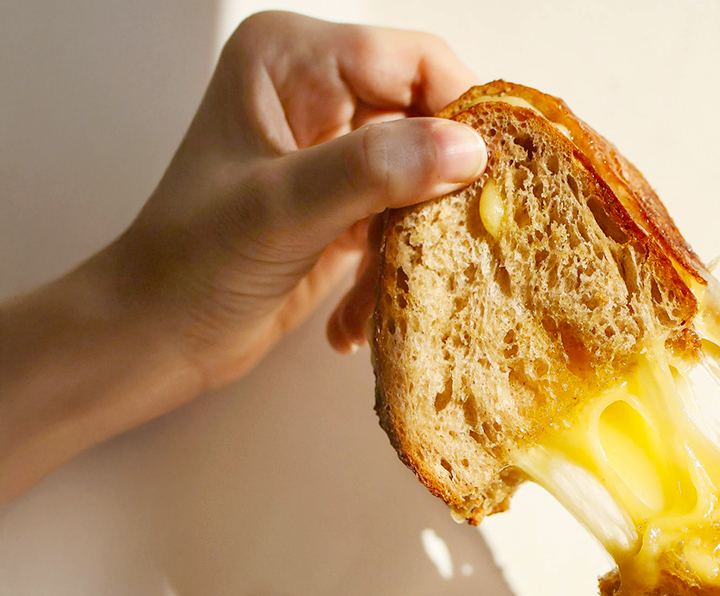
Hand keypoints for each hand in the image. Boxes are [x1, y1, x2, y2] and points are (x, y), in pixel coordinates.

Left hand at [122, 10, 484, 385]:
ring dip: (414, 243)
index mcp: (291, 59)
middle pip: (430, 118)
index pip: (414, 61)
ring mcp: (335, 148)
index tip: (487, 182)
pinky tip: (354, 318)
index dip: (461, 114)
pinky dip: (392, 270)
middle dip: (441, 190)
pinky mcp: (348, 200)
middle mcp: (318, 91)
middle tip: (454, 246)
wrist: (157, 337)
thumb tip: (469, 148)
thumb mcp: (282, 210)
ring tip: (387, 294)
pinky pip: (406, 221)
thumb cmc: (192, 265)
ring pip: (426, 178)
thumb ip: (372, 170)